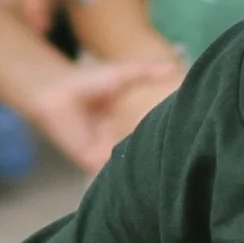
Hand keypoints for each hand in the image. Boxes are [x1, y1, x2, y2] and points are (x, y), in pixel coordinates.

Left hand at [27, 53, 183, 175]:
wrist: (56, 91)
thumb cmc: (87, 81)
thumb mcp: (123, 74)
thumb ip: (147, 72)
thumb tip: (174, 67)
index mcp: (125, 124)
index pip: (149, 137)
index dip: (165, 139)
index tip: (186, 140)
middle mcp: (116, 141)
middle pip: (140, 155)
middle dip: (156, 158)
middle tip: (180, 159)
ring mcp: (104, 154)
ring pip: (128, 167)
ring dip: (141, 169)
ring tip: (167, 170)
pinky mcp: (91, 162)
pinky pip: (110, 175)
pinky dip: (122, 176)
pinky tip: (140, 174)